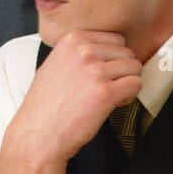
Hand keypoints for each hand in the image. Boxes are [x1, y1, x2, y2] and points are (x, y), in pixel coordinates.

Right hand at [4, 31, 141, 164]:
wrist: (37, 134)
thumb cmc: (44, 106)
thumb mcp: (54, 64)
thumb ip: (78, 52)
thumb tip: (103, 49)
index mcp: (72, 40)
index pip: (115, 38)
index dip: (112, 58)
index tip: (101, 73)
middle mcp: (84, 51)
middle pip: (127, 52)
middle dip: (121, 71)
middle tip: (105, 87)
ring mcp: (95, 71)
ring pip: (134, 67)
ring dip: (126, 83)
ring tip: (108, 96)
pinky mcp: (105, 93)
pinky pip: (135, 85)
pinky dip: (128, 97)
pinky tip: (112, 104)